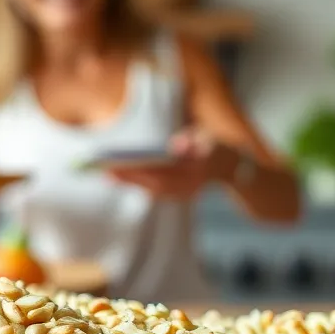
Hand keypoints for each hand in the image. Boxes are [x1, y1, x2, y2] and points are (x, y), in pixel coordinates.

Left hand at [108, 128, 235, 199]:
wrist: (230, 167)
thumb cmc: (214, 146)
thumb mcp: (209, 138)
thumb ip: (194, 139)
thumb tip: (176, 145)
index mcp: (197, 171)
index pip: (164, 170)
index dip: (141, 167)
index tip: (122, 162)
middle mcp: (189, 187)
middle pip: (154, 182)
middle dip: (129, 175)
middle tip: (104, 168)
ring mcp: (184, 194)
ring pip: (152, 189)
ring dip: (129, 182)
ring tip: (106, 173)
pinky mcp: (178, 195)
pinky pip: (155, 192)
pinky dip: (137, 184)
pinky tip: (118, 178)